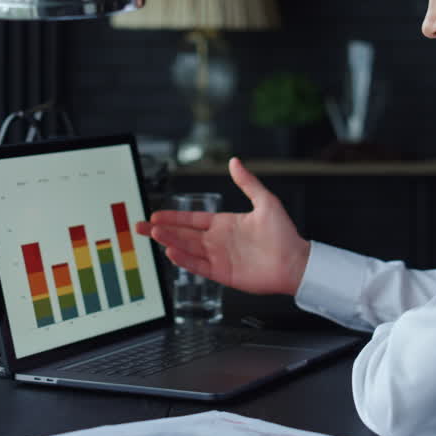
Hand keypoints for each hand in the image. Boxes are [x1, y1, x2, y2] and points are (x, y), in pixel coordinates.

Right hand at [136, 157, 310, 295]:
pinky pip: (199, 266)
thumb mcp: (265, 201)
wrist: (295, 262)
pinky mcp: (223, 273)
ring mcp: (219, 257)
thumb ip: (247, 182)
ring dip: (170, 242)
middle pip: (184, 234)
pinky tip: (172, 253)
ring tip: (153, 235)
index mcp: (224, 223)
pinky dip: (185, 261)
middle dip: (162, 230)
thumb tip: (235, 161)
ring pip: (188, 248)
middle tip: (140, 226)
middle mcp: (218, 240)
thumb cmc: (284, 233)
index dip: (173, 216)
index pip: (192, 219)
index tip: (155, 214)